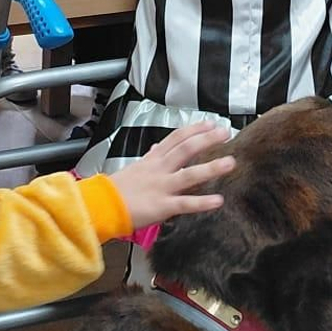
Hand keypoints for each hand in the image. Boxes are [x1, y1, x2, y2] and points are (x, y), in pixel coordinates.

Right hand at [114, 122, 234, 231]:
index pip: (176, 138)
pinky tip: (218, 200)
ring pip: (189, 175)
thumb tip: (157, 148)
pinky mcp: (162, 207)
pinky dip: (202, 202)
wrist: (101, 207)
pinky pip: (185, 204)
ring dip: (211, 168)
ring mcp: (161, 188)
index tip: (210, 123)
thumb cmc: (117, 190)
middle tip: (226, 133)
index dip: (194, 129)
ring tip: (230, 162)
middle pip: (185, 149)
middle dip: (206, 140)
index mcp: (153, 160)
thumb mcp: (134, 168)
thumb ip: (150, 157)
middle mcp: (159, 170)